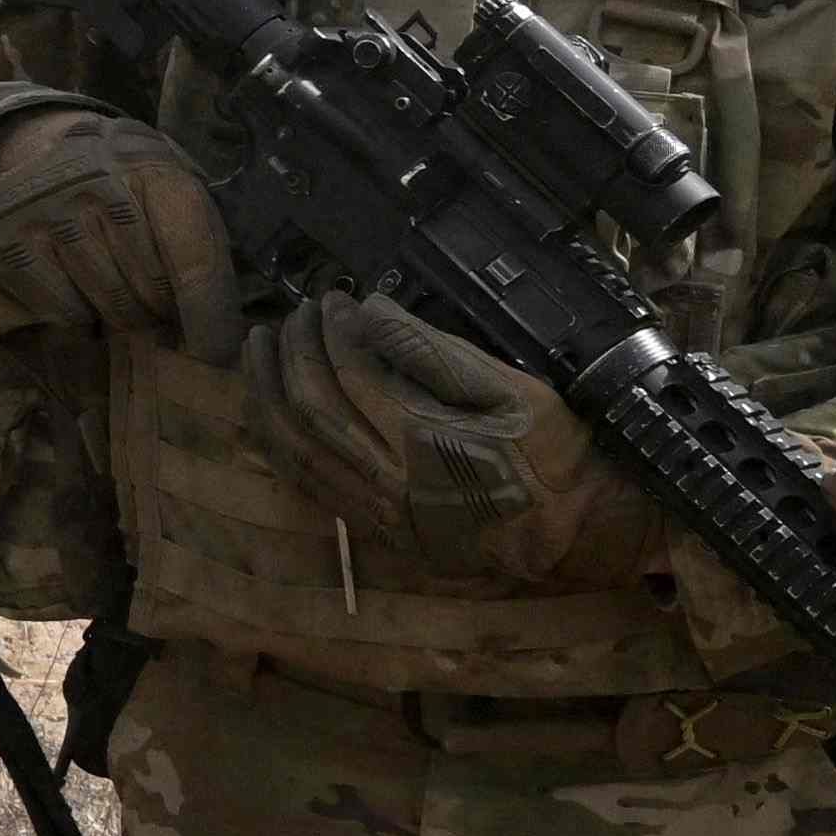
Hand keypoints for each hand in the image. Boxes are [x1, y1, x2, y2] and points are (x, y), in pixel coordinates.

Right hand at [0, 108, 241, 358]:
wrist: (45, 148)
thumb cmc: (126, 181)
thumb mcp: (172, 185)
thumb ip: (197, 240)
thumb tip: (222, 325)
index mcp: (149, 167)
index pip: (192, 254)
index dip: (209, 311)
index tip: (216, 351)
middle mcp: (93, 184)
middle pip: (152, 288)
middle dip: (166, 309)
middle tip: (164, 305)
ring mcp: (44, 213)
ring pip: (109, 305)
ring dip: (125, 311)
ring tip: (123, 289)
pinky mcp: (5, 243)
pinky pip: (64, 311)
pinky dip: (81, 311)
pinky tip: (82, 283)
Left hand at [241, 294, 660, 587]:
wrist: (574, 533)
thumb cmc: (553, 456)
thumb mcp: (515, 391)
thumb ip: (437, 354)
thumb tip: (371, 312)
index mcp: (425, 444)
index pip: (353, 377)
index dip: (335, 333)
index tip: (336, 302)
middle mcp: (389, 484)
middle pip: (312, 412)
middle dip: (294, 355)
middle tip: (296, 315)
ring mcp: (377, 513)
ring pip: (295, 451)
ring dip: (268, 393)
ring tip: (260, 348)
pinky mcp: (375, 530)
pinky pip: (305, 483)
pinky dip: (277, 439)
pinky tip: (268, 405)